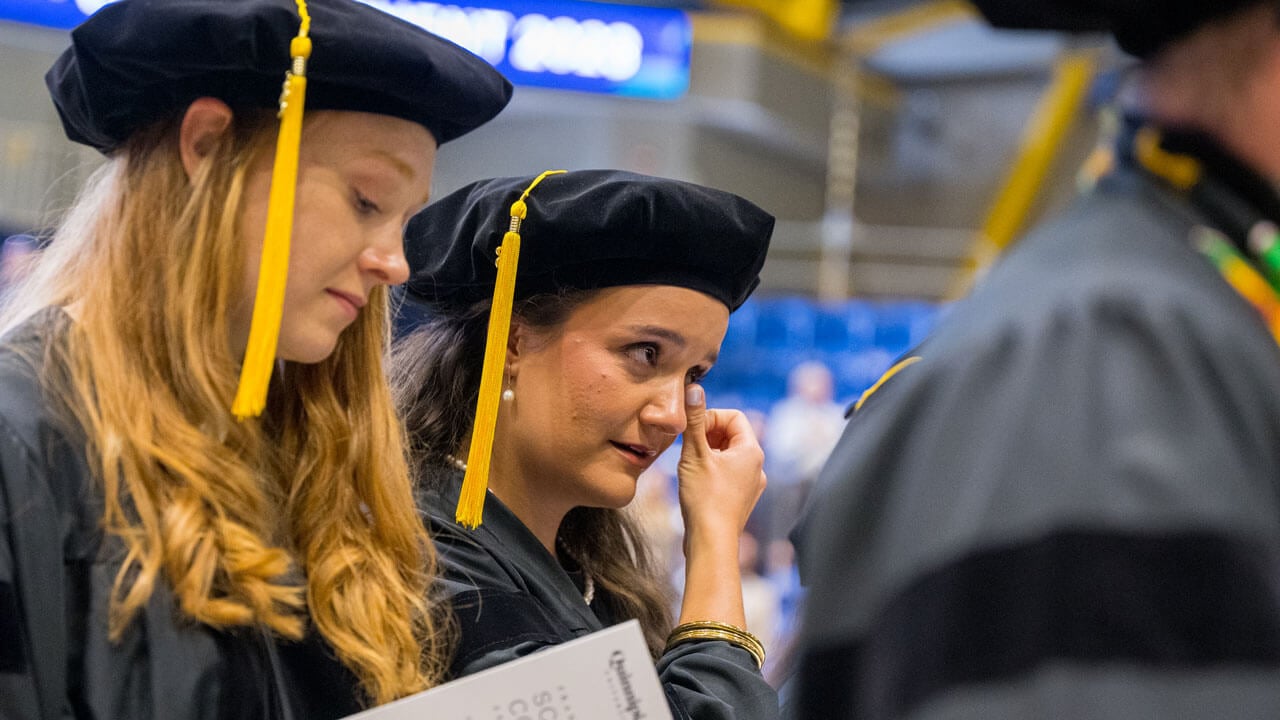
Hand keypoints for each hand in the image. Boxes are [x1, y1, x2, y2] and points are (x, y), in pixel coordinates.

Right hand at [676, 383, 766, 543]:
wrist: (712, 542)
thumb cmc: (704, 498)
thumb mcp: (695, 453)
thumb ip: (695, 419)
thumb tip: (694, 388)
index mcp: (751, 451)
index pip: (733, 416)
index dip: (710, 417)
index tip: (692, 430)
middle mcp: (757, 466)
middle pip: (732, 435)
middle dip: (708, 435)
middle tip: (688, 447)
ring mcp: (752, 484)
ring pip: (728, 455)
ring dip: (708, 453)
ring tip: (690, 466)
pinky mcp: (742, 500)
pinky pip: (728, 474)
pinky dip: (712, 471)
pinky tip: (696, 483)